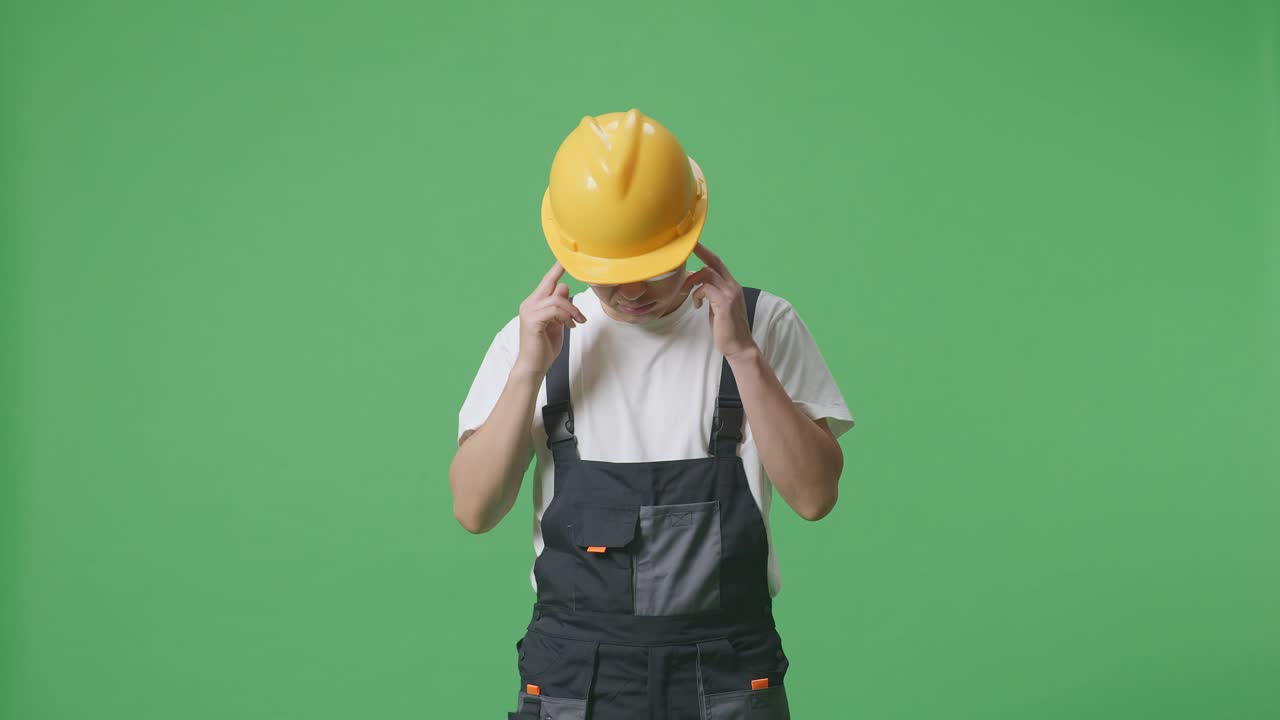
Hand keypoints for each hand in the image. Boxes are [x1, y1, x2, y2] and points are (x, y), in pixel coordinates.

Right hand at [513, 261, 587, 376]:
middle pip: (550, 284)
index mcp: (534, 303)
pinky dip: (566, 316)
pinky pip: (555, 310)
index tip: (565, 258)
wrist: (534, 366)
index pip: (546, 281)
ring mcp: (529, 311)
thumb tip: (564, 287)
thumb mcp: (557, 323)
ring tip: (578, 321)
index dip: (556, 269)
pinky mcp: (532, 320)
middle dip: (565, 283)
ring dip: (572, 310)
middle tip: (581, 281)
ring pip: (557, 299)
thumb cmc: (544, 347)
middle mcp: (529, 303)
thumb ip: (560, 306)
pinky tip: (570, 326)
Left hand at [679, 242, 757, 360]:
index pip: (718, 263)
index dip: (706, 252)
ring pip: (707, 274)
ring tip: (686, 293)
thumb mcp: (717, 307)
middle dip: (700, 252)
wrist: (739, 346)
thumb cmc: (726, 328)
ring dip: (692, 282)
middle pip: (714, 262)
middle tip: (686, 248)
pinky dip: (697, 294)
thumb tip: (698, 286)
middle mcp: (732, 286)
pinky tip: (697, 305)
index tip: (694, 244)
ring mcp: (730, 294)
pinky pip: (706, 288)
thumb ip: (711, 294)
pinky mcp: (724, 303)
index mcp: (731, 286)